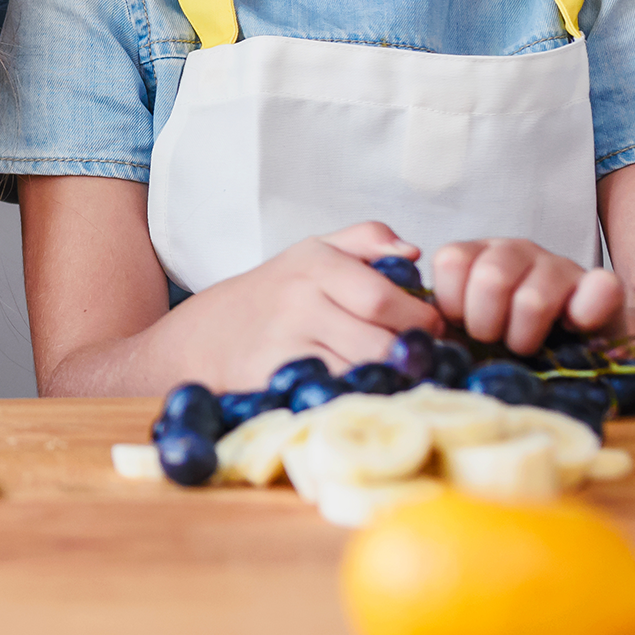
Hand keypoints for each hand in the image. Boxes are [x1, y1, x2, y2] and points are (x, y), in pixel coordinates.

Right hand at [166, 222, 440, 389]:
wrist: (205, 337)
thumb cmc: (274, 295)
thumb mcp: (313, 252)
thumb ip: (366, 239)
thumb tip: (413, 252)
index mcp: (315, 261)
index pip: (384, 298)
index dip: (419, 320)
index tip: (429, 330)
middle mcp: (298, 300)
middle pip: (380, 342)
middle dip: (409, 356)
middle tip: (416, 360)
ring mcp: (285, 343)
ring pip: (363, 373)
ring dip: (387, 380)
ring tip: (388, 375)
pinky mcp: (276, 380)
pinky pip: (337, 394)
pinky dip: (355, 395)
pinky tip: (356, 389)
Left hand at [430, 237, 621, 355]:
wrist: (568, 348)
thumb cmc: (499, 337)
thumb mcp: (454, 323)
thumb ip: (428, 312)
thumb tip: (410, 292)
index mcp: (476, 254)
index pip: (451, 260)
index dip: (451, 304)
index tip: (460, 324)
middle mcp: (516, 250)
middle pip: (490, 279)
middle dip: (486, 325)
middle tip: (495, 339)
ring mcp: (559, 265)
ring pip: (533, 300)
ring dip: (525, 337)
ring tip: (525, 344)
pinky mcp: (602, 285)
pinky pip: (599, 289)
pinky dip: (585, 316)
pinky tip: (573, 328)